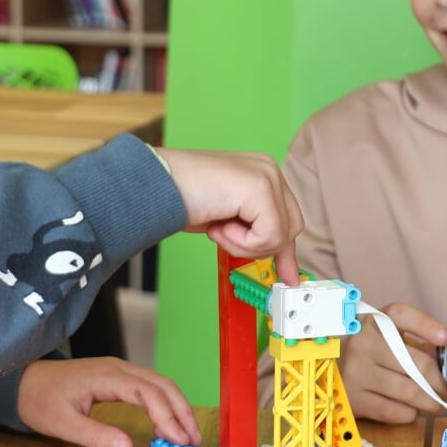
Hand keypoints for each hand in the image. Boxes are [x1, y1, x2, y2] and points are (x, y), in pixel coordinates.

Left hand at [17, 357, 200, 446]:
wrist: (23, 382)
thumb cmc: (39, 400)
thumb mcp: (63, 424)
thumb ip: (96, 436)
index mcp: (106, 376)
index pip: (148, 393)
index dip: (167, 416)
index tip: (179, 440)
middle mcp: (118, 368)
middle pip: (163, 385)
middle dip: (182, 412)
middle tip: (194, 441)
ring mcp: (119, 370)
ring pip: (160, 384)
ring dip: (177, 408)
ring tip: (187, 436)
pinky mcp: (118, 377)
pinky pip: (150, 387)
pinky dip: (165, 405)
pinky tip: (167, 425)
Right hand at [154, 147, 303, 280]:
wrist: (155, 186)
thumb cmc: (181, 199)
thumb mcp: (228, 220)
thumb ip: (257, 234)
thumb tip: (284, 268)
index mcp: (261, 173)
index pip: (288, 218)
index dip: (285, 251)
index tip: (289, 277)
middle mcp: (268, 170)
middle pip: (291, 229)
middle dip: (259, 247)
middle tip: (225, 235)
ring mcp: (267, 176)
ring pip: (281, 236)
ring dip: (244, 244)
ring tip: (217, 226)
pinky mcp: (261, 188)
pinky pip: (268, 236)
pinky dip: (239, 241)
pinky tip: (218, 225)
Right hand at [339, 302, 446, 423]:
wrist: (327, 375)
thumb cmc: (366, 356)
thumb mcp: (384, 340)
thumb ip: (415, 345)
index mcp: (372, 322)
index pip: (400, 315)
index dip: (426, 326)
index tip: (445, 339)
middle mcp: (362, 343)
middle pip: (417, 363)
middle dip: (441, 381)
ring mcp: (357, 372)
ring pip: (410, 392)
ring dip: (431, 401)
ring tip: (437, 403)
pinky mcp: (355, 399)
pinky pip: (396, 411)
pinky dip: (411, 413)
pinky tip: (411, 410)